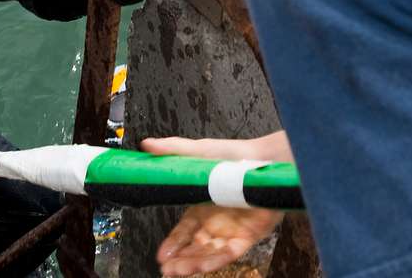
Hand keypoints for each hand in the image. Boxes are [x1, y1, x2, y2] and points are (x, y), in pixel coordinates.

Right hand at [141, 133, 290, 276]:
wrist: (263, 158)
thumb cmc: (234, 154)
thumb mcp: (199, 152)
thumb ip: (173, 150)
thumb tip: (148, 145)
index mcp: (202, 207)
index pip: (183, 231)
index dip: (172, 244)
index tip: (161, 254)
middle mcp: (216, 222)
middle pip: (195, 247)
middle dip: (180, 260)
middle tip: (166, 270)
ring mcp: (232, 230)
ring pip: (210, 254)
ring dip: (193, 264)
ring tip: (176, 272)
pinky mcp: (249, 235)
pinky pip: (230, 252)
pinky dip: (216, 260)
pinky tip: (201, 266)